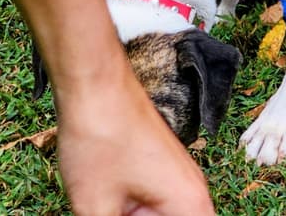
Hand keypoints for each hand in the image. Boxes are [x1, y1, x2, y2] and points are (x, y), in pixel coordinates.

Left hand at [56, 68, 213, 215]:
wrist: (93, 83)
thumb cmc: (100, 136)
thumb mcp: (95, 208)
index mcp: (190, 208)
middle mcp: (192, 195)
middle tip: (110, 211)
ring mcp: (176, 182)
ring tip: (106, 203)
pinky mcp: (158, 174)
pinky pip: (154, 210)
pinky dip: (133, 215)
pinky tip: (106, 205)